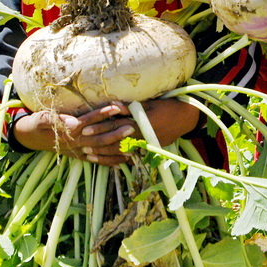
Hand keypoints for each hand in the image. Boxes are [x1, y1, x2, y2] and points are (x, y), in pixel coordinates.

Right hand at [13, 103, 135, 165]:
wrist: (29, 137)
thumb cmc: (37, 124)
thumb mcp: (42, 118)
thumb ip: (57, 119)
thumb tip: (73, 122)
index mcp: (68, 131)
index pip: (89, 122)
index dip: (103, 115)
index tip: (118, 107)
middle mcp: (75, 143)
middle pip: (98, 138)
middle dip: (116, 133)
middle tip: (132, 127)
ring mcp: (77, 151)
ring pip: (100, 151)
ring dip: (116, 149)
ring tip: (133, 146)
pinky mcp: (78, 156)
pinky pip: (96, 161)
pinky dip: (109, 162)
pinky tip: (123, 163)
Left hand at [67, 99, 200, 164]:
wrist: (184, 118)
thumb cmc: (166, 107)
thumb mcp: (148, 104)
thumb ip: (130, 107)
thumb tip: (112, 105)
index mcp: (138, 123)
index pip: (113, 126)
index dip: (98, 127)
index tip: (84, 129)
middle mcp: (139, 135)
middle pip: (114, 141)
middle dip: (97, 143)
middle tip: (82, 145)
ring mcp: (144, 144)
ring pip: (120, 151)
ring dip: (104, 154)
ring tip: (90, 156)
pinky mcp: (148, 149)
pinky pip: (131, 156)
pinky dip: (119, 159)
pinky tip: (109, 162)